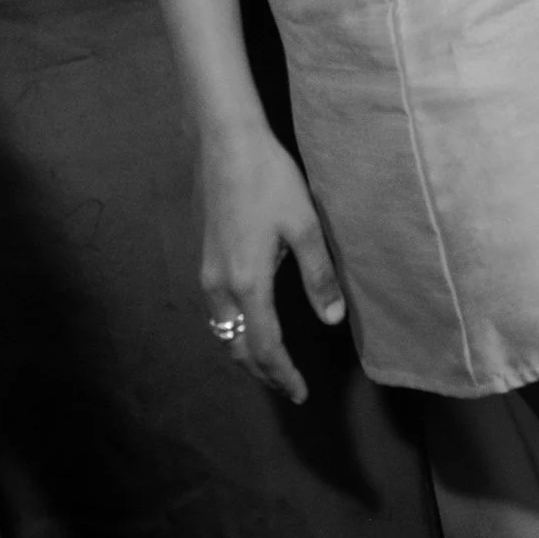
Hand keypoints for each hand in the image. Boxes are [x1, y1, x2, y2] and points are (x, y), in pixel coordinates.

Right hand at [197, 122, 346, 403]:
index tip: (301, 394)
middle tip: (290, 387)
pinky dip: (236, 331)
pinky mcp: (205, 259)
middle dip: (264, 372)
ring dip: (248, 353)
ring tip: (274, 363)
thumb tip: (333, 319)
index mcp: (247, 283)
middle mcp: (220, 286)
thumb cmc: (269, 179)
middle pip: (238, 348)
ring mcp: (207, 273)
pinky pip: (219, 312)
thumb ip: (318, 275)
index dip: (283, 375)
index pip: (265, 347)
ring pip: (224, 332)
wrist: (225, 143)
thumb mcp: (304, 225)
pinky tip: (254, 323)